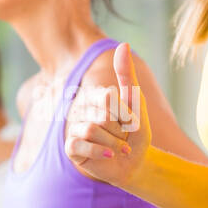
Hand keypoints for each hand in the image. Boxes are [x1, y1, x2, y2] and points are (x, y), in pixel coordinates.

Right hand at [64, 41, 150, 187]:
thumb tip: (123, 44)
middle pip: (101, 114)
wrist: (136, 163)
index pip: (108, 97)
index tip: (129, 121)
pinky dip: (101, 153)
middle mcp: (81, 110)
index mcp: (95, 96)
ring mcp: (74, 128)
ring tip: (118, 149)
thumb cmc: (135, 133)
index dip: (124, 113)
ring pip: (91, 129)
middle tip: (123, 137)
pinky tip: (109, 157)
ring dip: (113, 143)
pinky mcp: (71, 148)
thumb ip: (127, 75)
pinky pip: (80, 144)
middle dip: (120, 130)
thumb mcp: (136, 103)